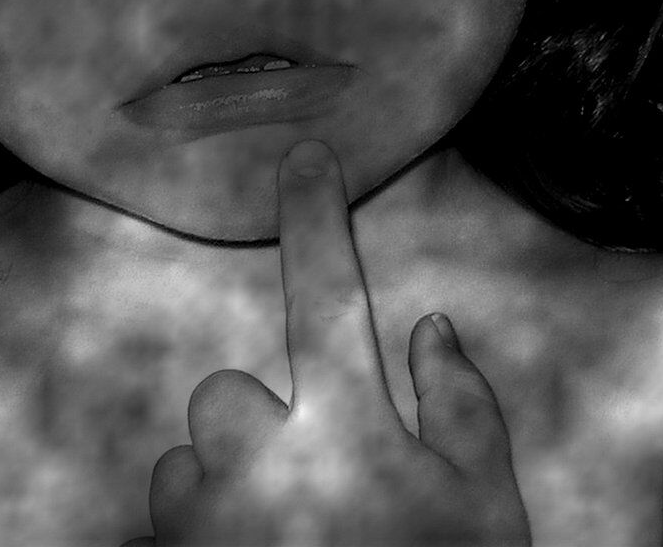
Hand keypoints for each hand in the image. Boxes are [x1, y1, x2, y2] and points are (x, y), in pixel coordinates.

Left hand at [135, 140, 529, 545]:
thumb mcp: (488, 510)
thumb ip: (463, 407)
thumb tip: (429, 328)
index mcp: (349, 426)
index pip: (332, 289)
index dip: (317, 213)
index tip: (304, 154)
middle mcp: (264, 461)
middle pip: (228, 393)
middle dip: (260, 426)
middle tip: (310, 480)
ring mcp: (208, 521)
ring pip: (193, 459)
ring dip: (228, 482)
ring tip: (281, 535)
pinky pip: (173, 516)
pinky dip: (203, 528)